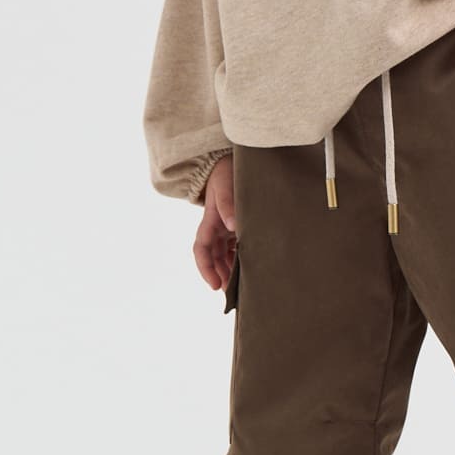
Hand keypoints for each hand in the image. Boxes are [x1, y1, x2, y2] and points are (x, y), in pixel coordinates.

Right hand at [195, 153, 236, 291]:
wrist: (230, 160)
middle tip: (231, 293)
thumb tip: (233, 225)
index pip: (202, 250)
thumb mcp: (225, 187)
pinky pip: (236, 245)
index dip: (206, 269)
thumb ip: (229, 205)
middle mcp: (216, 227)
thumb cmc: (226, 173)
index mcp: (210, 221)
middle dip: (220, 275)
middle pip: (214, 257)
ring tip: (241, 285)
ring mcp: (226, 226)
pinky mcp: (237, 223)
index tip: (215, 285)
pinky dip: (241, 257)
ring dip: (230, 269)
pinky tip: (251, 266)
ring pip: (225, 254)